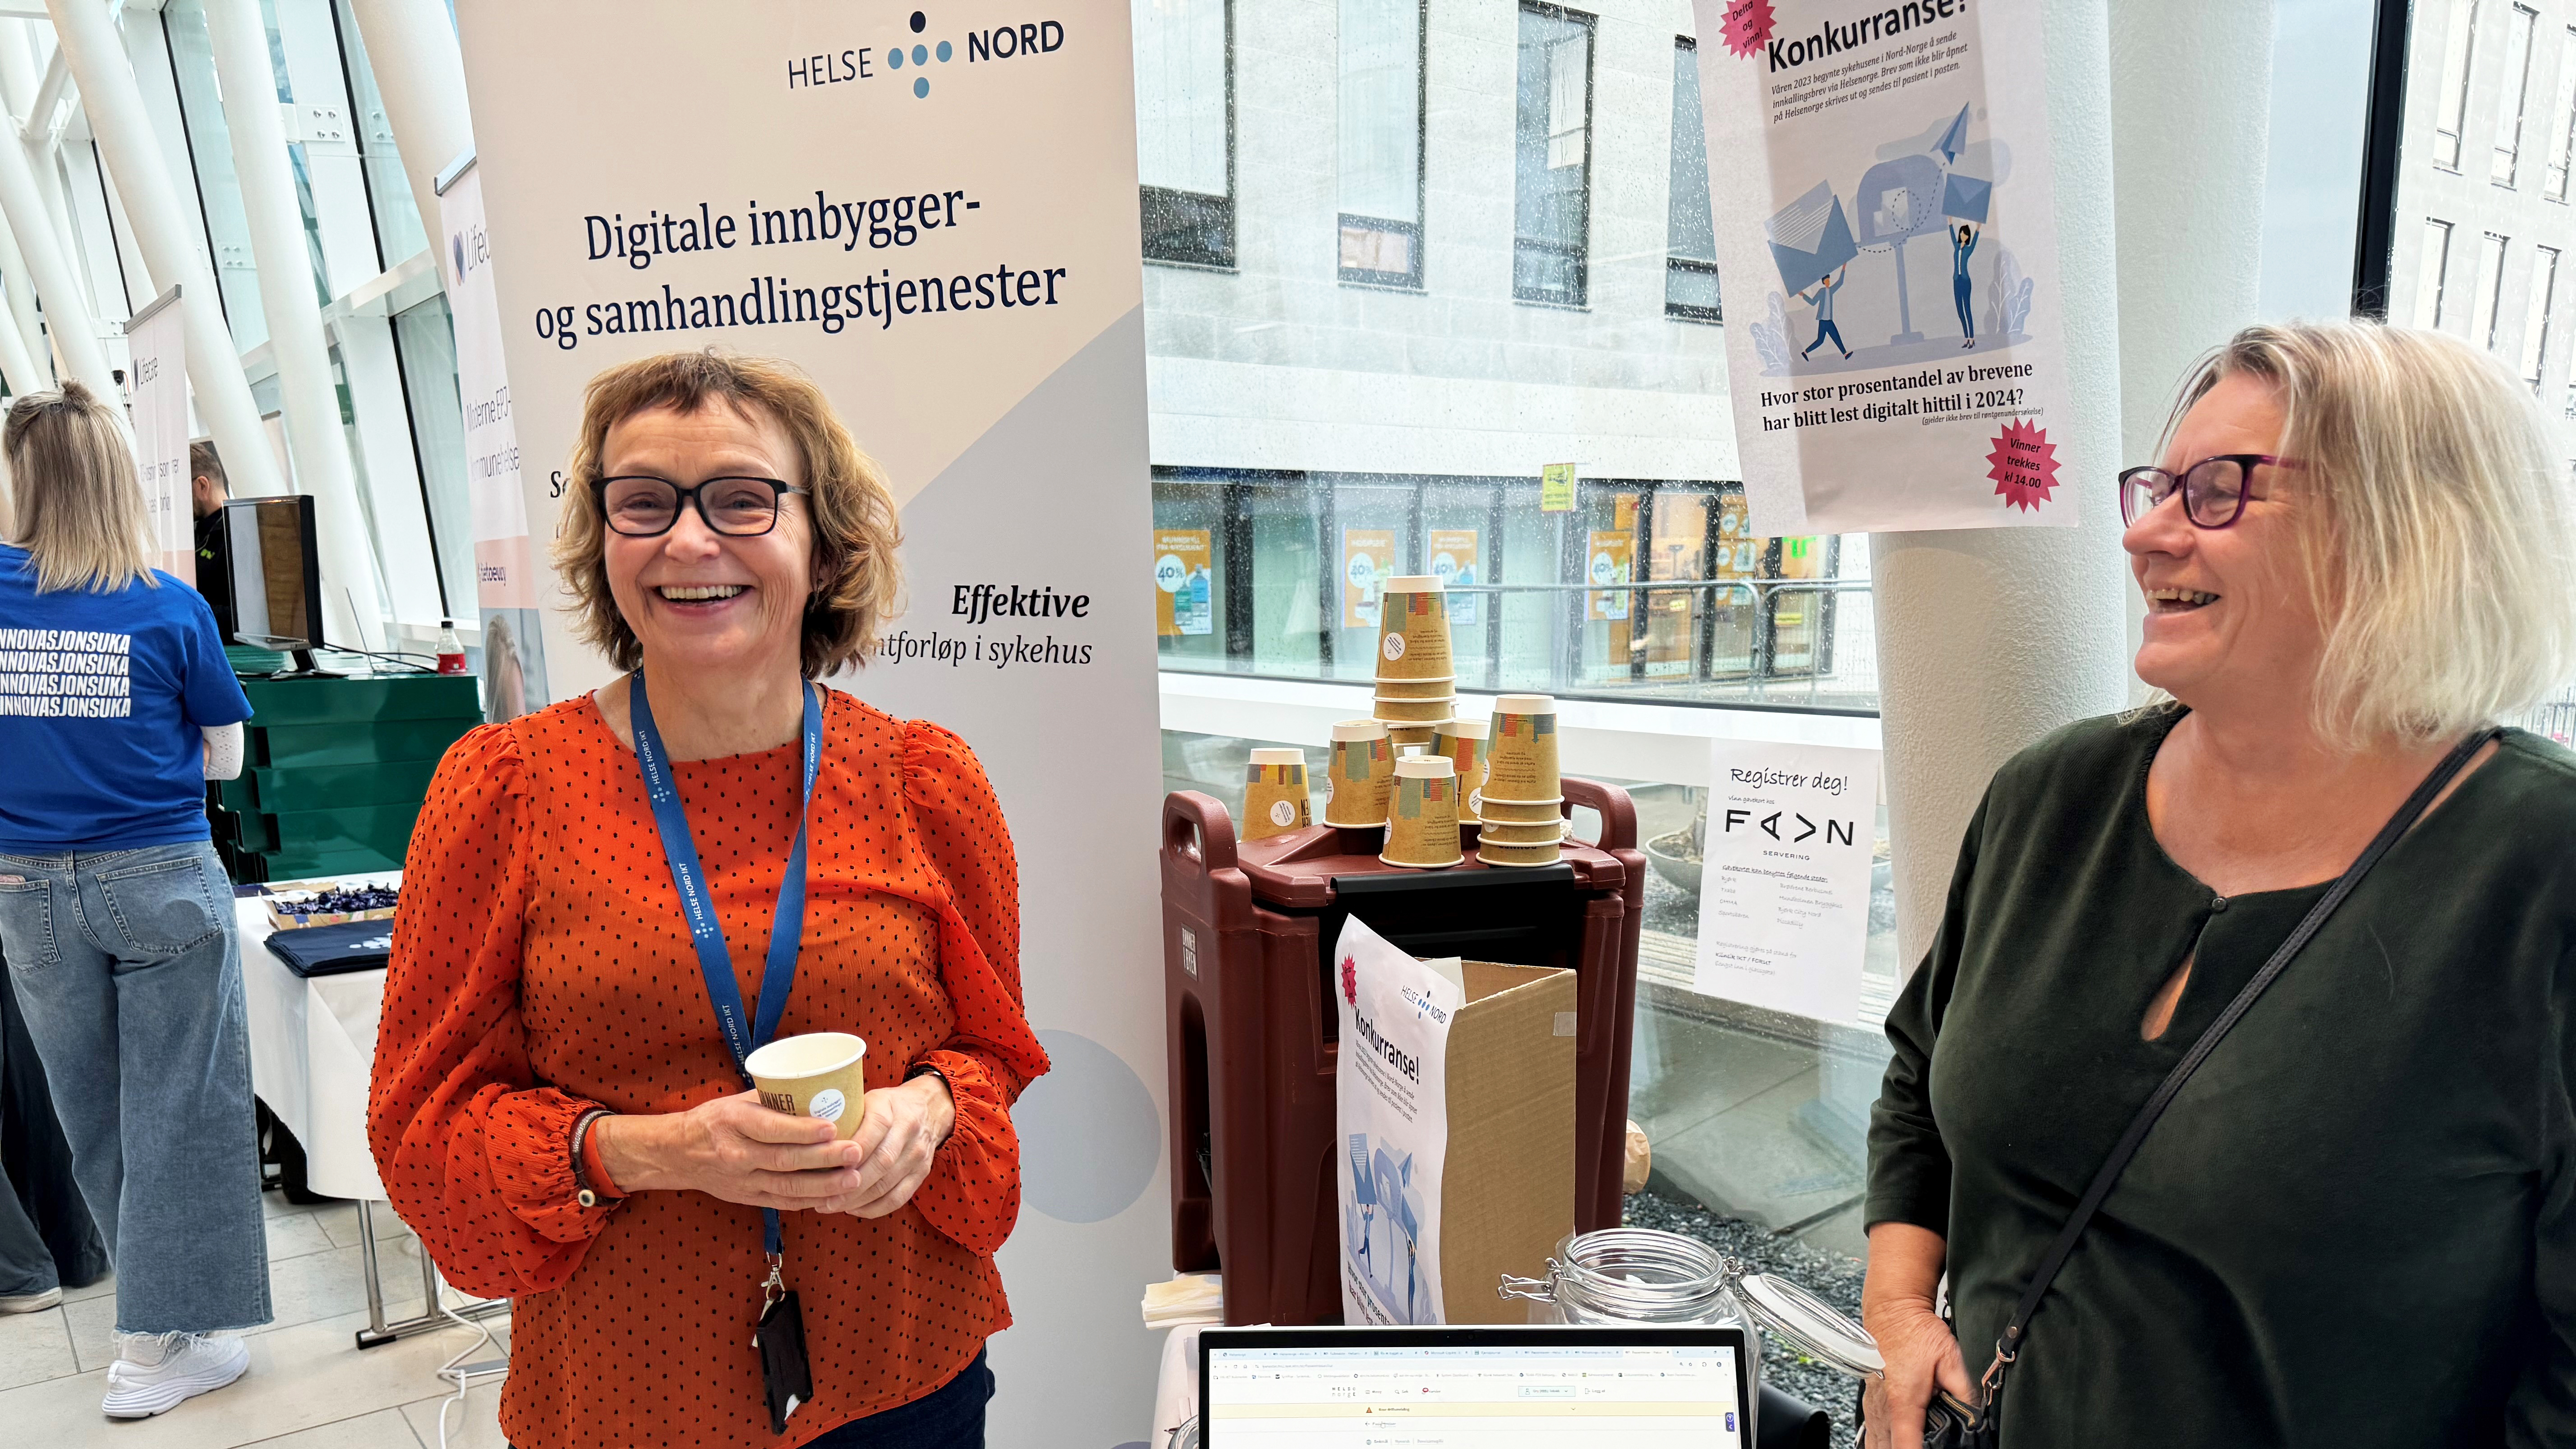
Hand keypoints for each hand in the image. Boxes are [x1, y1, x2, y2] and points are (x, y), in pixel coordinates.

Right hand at [592, 1090, 865, 1209]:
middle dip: (823, 1158)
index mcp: (734, 1122)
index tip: (833, 1127)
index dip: (802, 1130)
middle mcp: (736, 1154)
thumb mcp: (738, 1101)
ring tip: (854, 1179)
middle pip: (784, 1159)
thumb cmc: (716, 1119)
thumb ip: (774, 1099)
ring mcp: (741, 1181)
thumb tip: (822, 1089)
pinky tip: (834, 1196)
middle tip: (855, 1152)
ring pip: (786, 1186)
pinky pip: (781, 1202)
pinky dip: (808, 1200)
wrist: (679, 1153)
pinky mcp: (746, 1198)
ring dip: (823, 1185)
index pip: (771, 1129)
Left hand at [837, 1072, 956, 1218]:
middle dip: (850, 1184)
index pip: (873, 1129)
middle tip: (823, 1198)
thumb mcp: (866, 1099)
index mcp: (891, 1108)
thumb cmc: (886, 1107)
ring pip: (887, 1184)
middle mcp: (908, 1130)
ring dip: (857, 1200)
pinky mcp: (922, 1173)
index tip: (826, 1166)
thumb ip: (843, 1116)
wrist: (930, 1109)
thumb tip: (804, 1137)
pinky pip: (898, 1198)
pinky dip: (874, 1208)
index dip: (850, 1151)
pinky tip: (853, 1209)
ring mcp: (917, 1154)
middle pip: (880, 1162)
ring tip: (831, 1206)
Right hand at [1861, 1299, 1971, 1448]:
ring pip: (1874, 1443)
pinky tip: (1888, 1445)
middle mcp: (1882, 1408)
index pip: (1905, 1447)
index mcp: (1903, 1403)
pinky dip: (1879, 1443)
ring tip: (1908, 1446)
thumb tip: (1977, 1417)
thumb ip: (1965, 1392)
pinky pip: (1870, 1432)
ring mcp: (1872, 1405)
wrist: (1892, 1310)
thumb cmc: (1916, 1331)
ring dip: (1888, 1448)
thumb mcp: (1950, 1359)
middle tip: (1923, 1447)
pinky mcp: (1869, 1400)